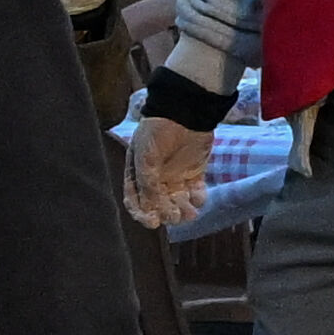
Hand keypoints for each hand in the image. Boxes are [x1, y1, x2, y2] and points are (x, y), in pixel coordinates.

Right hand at [123, 114, 212, 233]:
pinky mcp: (194, 173)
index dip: (142, 214)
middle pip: (158, 205)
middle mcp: (155, 178)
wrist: (186, 112)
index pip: (135, 200)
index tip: (152, 222)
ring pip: (178, 202)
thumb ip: (146, 182)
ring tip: (189, 212)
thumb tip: (150, 208)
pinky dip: (198, 198)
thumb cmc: (158, 131)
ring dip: (183, 210)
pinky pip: (196, 192)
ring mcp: (175, 176)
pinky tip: (198, 196)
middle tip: (173, 215)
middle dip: (165, 213)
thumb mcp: (145, 157)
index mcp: (137, 173)